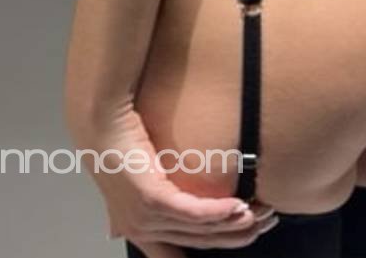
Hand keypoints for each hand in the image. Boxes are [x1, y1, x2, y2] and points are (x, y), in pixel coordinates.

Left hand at [67, 100, 278, 250]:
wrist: (100, 121)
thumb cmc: (116, 142)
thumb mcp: (131, 178)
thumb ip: (148, 199)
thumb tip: (154, 212)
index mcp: (136, 230)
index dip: (206, 253)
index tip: (240, 241)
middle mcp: (140, 231)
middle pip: (199, 243)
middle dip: (236, 237)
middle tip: (264, 221)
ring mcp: (146, 218)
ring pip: (202, 230)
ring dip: (237, 223)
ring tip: (262, 212)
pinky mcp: (153, 199)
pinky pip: (194, 213)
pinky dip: (220, 213)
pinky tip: (240, 206)